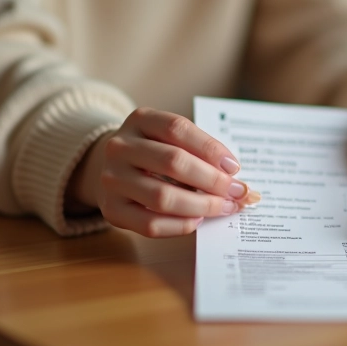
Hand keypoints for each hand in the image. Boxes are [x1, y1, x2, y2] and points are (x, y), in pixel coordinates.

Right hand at [70, 108, 259, 236]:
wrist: (109, 167)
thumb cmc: (154, 152)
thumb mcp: (170, 138)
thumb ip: (200, 152)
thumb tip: (237, 181)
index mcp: (139, 120)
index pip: (178, 128)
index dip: (210, 148)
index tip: (234, 167)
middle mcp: (120, 147)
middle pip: (173, 162)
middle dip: (212, 180)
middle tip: (236, 192)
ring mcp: (111, 179)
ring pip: (162, 197)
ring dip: (201, 206)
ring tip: (223, 207)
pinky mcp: (111, 210)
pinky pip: (150, 224)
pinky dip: (180, 225)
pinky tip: (197, 220)